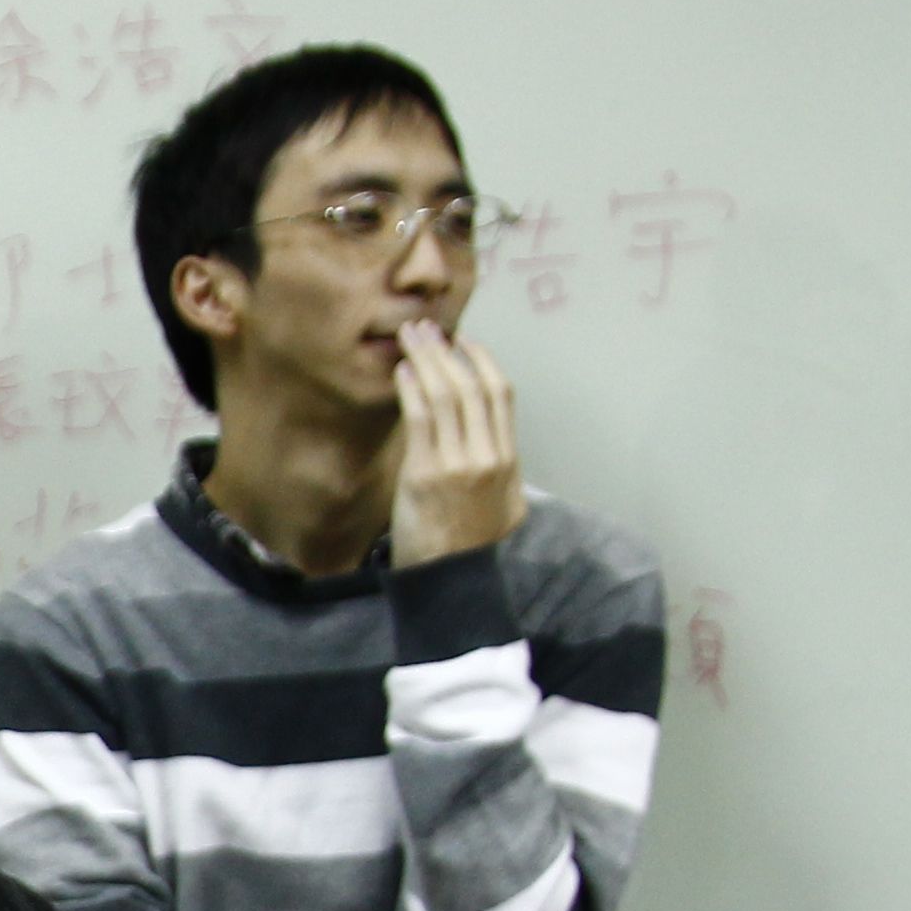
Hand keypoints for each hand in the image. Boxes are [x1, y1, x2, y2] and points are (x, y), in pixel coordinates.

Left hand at [384, 322, 522, 565]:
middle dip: (448, 351)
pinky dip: (411, 389)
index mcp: (508, 460)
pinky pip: (420, 419)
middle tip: (428, 328)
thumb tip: (494, 443)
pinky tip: (402, 372)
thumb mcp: (503, 506)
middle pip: (472, 387)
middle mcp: (487, 457)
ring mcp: (457, 464)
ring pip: (447, 396)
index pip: (500, 395)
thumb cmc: (470, 547)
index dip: (481, 362)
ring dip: (427, 360)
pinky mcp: (425, 475)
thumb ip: (501, 471)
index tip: (464, 343)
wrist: (452, 583)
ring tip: (410, 338)